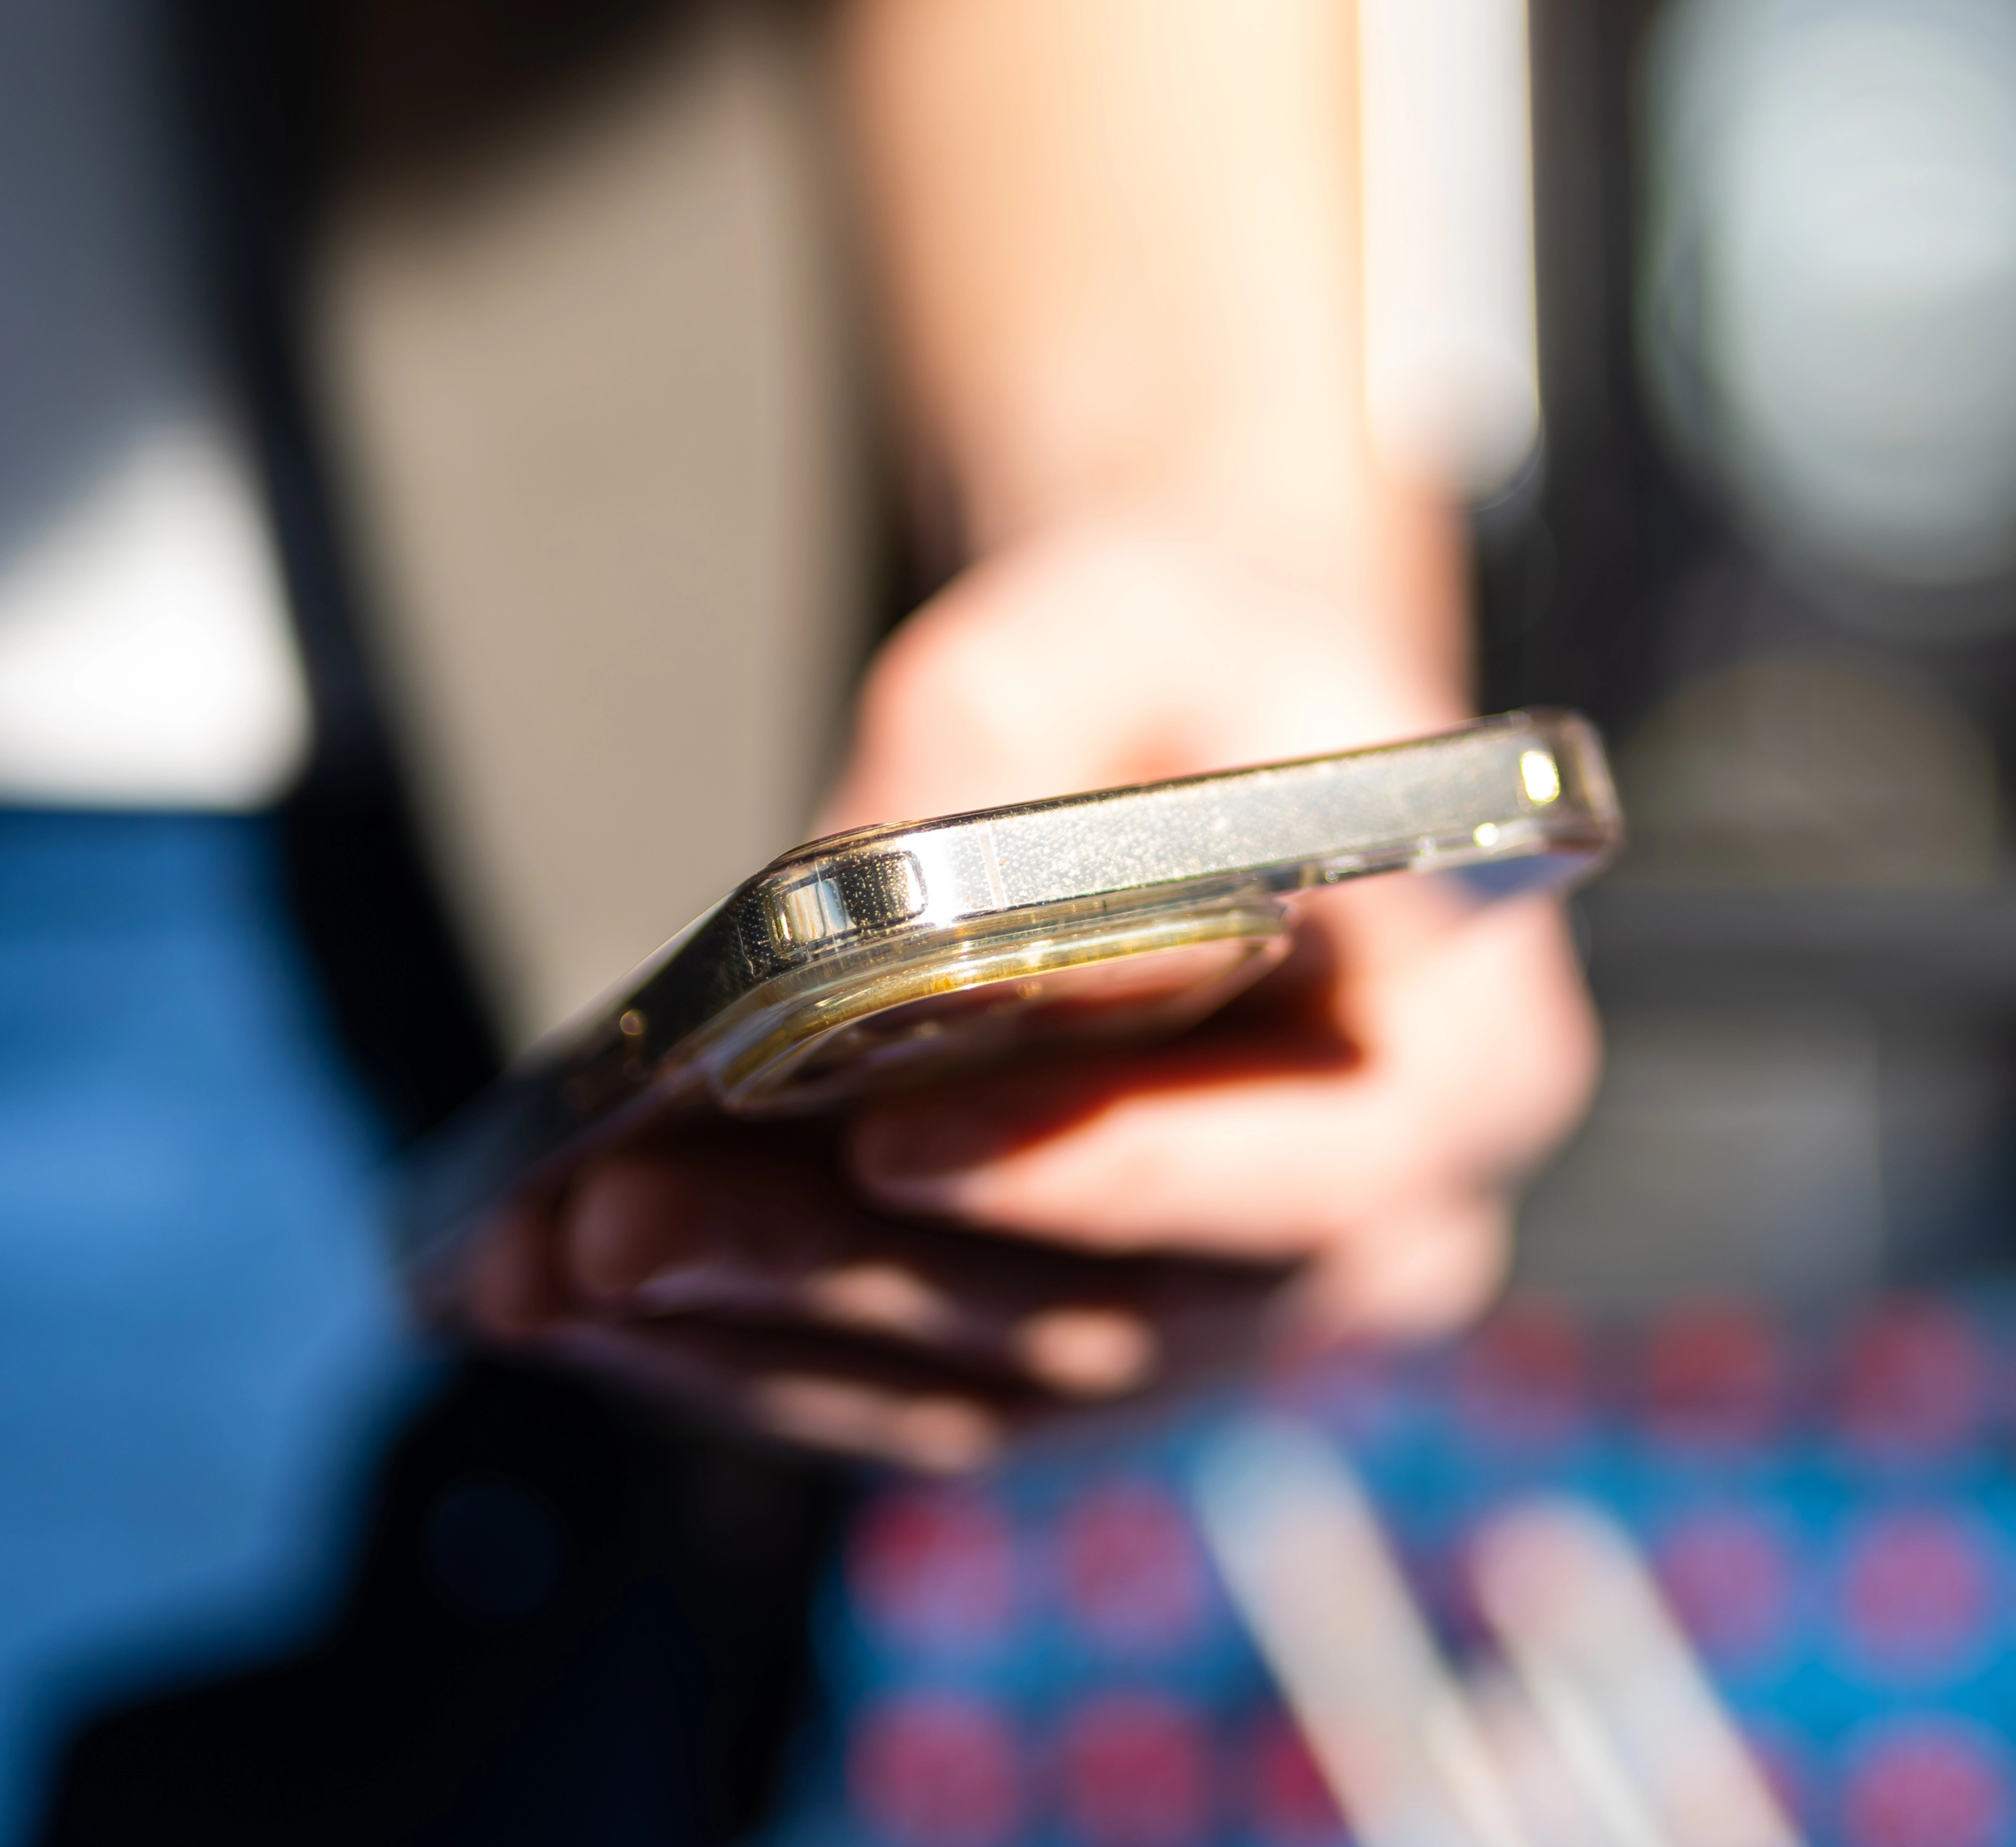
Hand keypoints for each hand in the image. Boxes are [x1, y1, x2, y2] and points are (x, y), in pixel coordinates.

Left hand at [462, 519, 1600, 1467]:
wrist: (1217, 738)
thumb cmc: (1203, 666)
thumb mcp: (1131, 616)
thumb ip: (1020, 733)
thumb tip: (873, 896)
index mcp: (1472, 1059)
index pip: (1311, 1166)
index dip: (1108, 1169)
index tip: (894, 1137)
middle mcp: (1385, 1242)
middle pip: (1120, 1312)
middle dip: (850, 1271)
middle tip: (620, 1215)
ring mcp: (1240, 1323)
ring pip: (994, 1382)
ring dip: (758, 1338)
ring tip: (543, 1260)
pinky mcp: (1104, 1355)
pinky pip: (928, 1399)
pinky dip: (748, 1359)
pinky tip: (573, 1295)